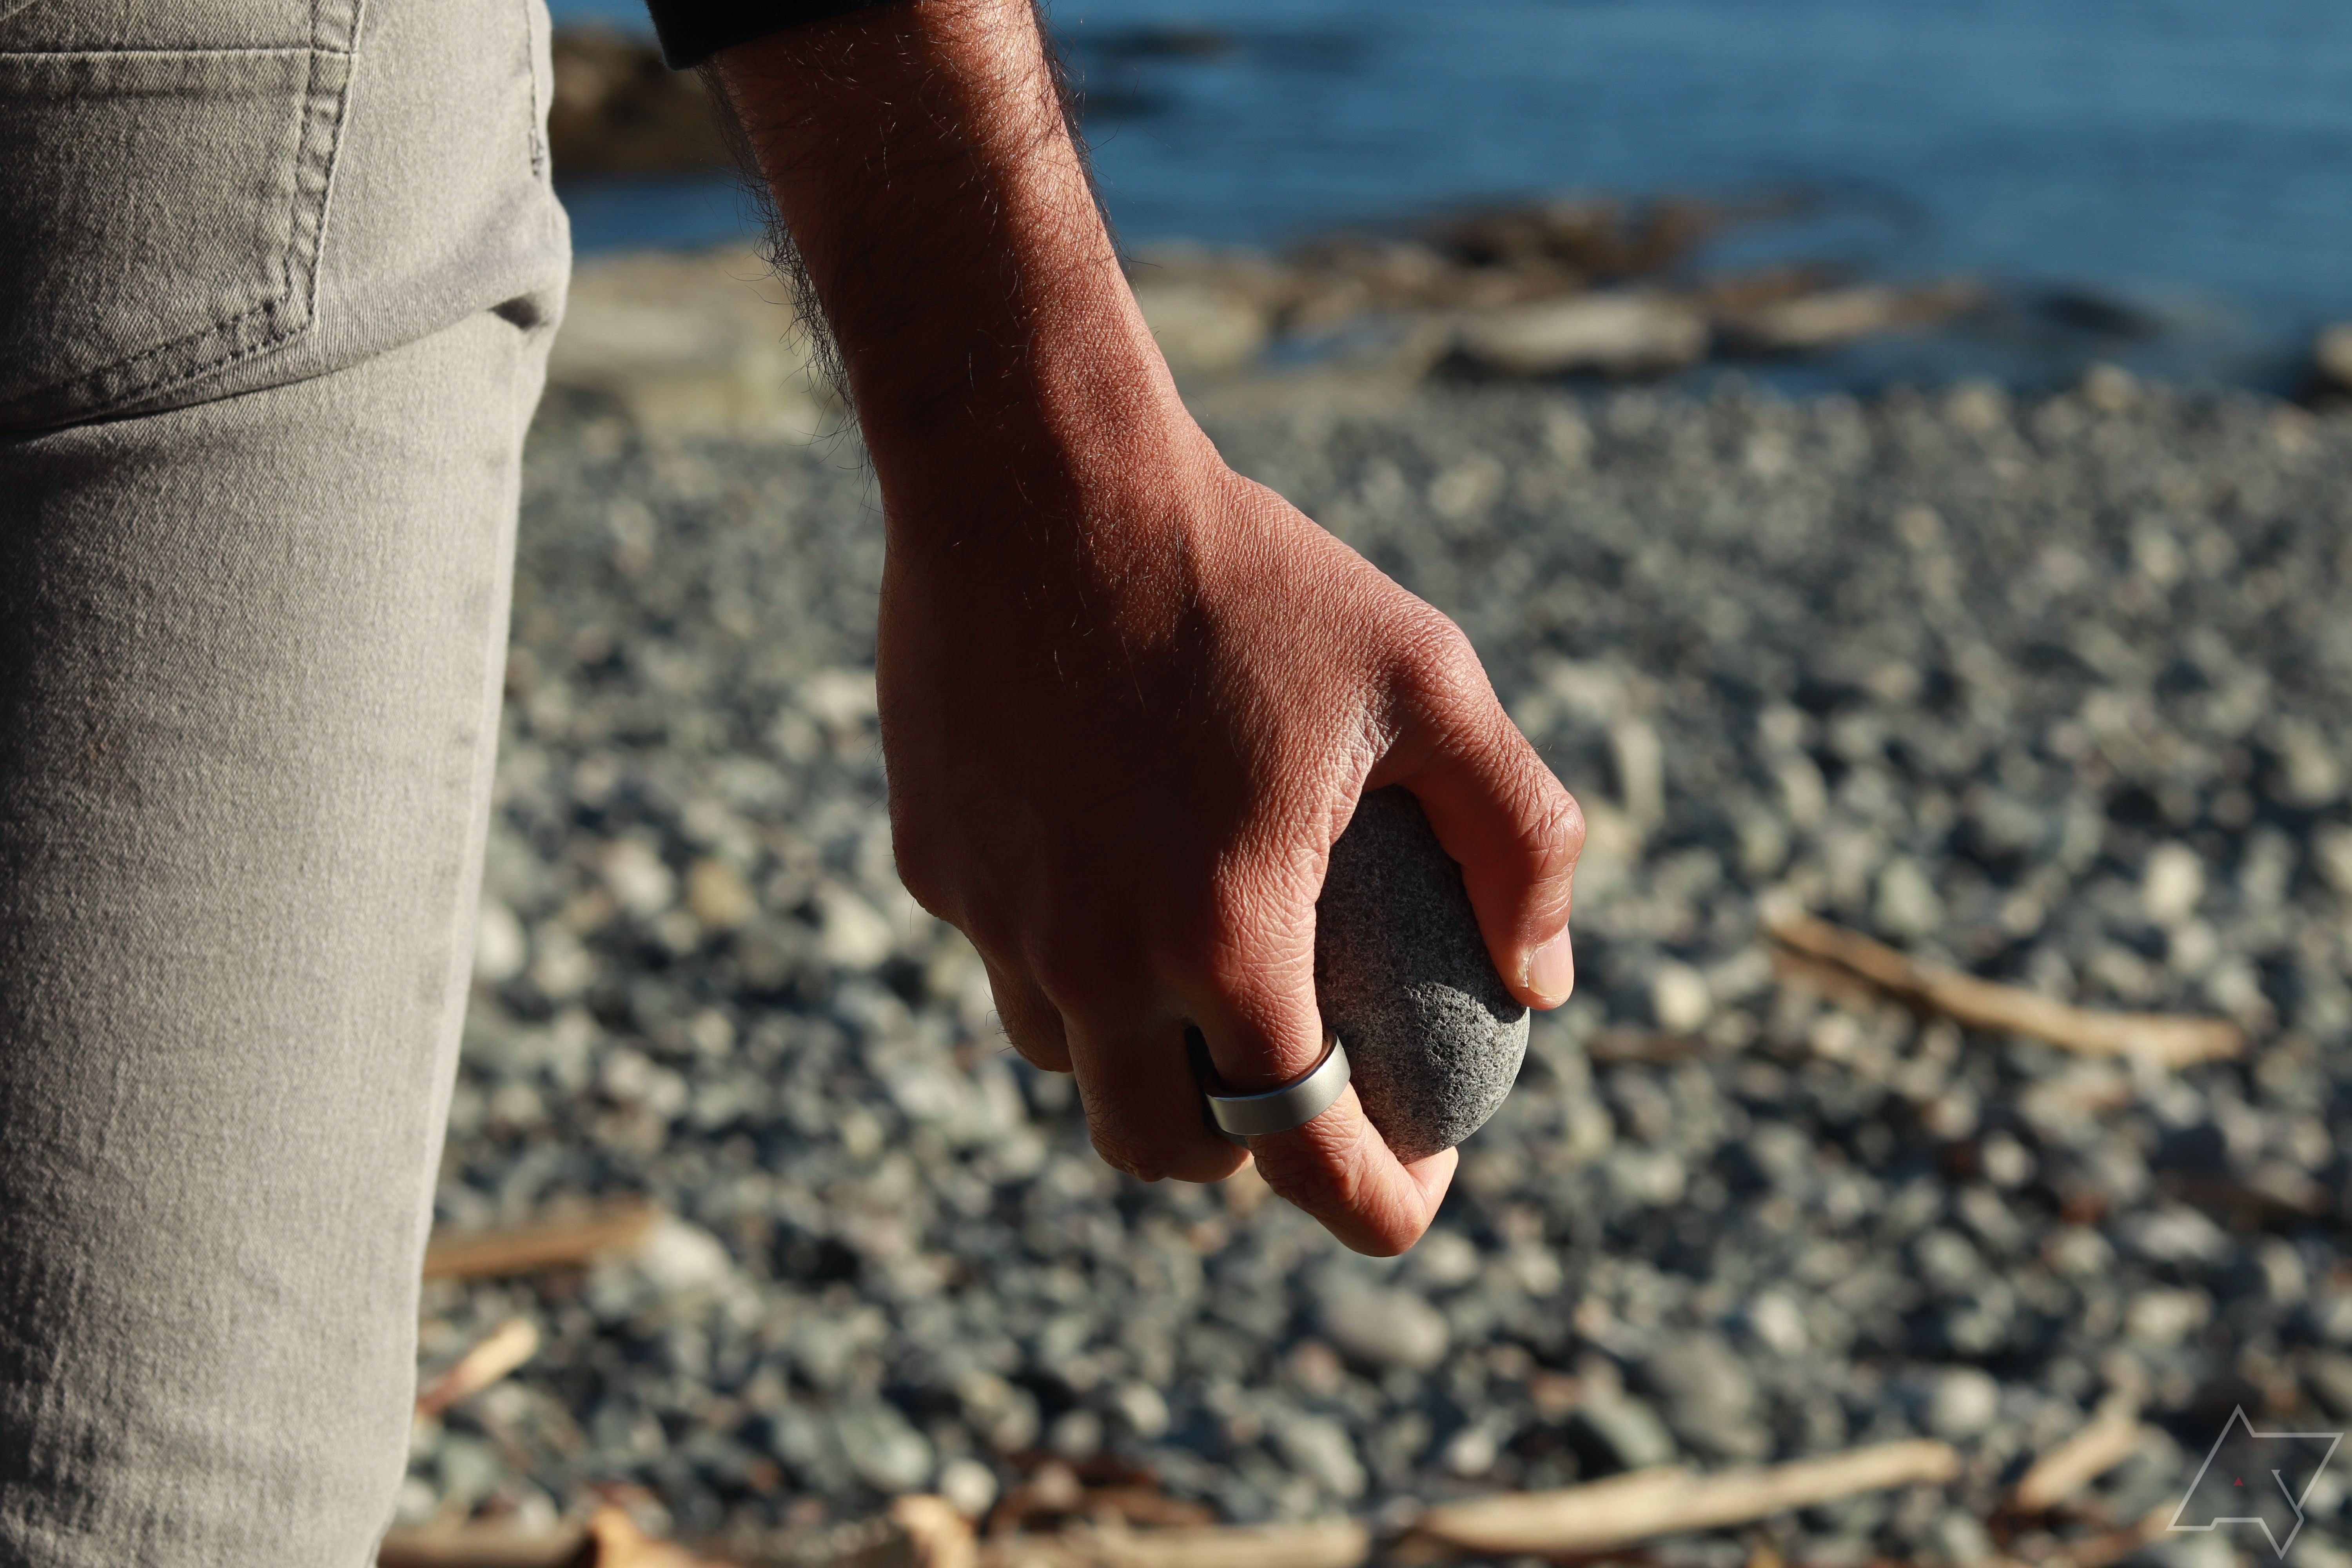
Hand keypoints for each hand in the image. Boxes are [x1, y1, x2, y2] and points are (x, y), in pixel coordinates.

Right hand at [710, 0, 1580, 1252]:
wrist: (1040, 474)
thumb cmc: (1254, 574)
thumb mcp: (1434, 682)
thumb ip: (1521, 842)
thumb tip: (1544, 983)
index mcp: (1226, 943)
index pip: (1309, 1159)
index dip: (1381, 1202)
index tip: (1416, 1178)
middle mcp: (1094, 960)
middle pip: (1166, 1155)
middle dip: (1244, 1160)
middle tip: (1302, 1090)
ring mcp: (1000, 919)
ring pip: (1076, 1065)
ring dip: (1145, 1058)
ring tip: (1202, 976)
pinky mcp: (935, 867)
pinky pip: (1010, 957)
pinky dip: (1070, 953)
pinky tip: (1112, 856)